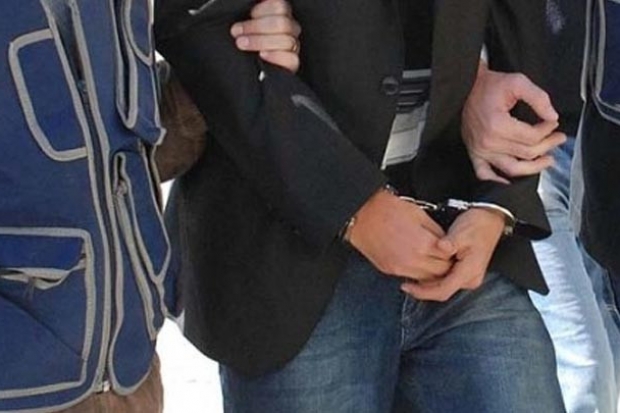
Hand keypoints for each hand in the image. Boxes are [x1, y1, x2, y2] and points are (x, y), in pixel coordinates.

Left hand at [230, 0, 300, 72]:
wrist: (249, 70)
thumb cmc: (246, 42)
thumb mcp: (247, 25)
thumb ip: (252, 15)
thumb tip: (251, 5)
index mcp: (281, 16)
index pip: (281, 7)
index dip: (263, 10)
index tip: (249, 15)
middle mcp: (290, 30)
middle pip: (282, 23)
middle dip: (256, 27)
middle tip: (237, 32)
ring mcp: (293, 47)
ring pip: (287, 41)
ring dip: (260, 41)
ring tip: (243, 44)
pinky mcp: (292, 64)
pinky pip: (291, 59)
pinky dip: (275, 56)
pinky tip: (262, 55)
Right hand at [348, 190, 455, 282]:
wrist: (361, 215)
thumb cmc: (388, 209)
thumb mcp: (419, 214)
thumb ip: (436, 232)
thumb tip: (446, 243)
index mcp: (423, 244)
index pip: (448, 259)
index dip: (453, 255)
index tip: (454, 251)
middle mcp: (412, 260)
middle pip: (440, 272)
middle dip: (445, 265)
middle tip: (446, 257)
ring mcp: (399, 268)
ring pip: (426, 279)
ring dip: (432, 272)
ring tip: (432, 259)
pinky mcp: (389, 270)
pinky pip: (410, 276)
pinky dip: (417, 272)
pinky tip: (417, 261)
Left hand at [400, 208, 503, 301]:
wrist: (490, 220)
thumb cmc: (477, 225)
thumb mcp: (462, 232)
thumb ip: (450, 243)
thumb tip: (440, 247)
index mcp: (469, 272)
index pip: (443, 290)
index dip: (423, 292)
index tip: (407, 286)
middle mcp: (470, 278)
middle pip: (442, 291)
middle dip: (423, 289)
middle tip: (405, 283)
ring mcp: (468, 276)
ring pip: (443, 287)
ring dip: (427, 284)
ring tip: (410, 277)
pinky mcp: (464, 272)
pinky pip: (446, 280)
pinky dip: (433, 278)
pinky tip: (422, 270)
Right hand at [462, 62, 565, 182]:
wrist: (465, 89)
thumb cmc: (489, 86)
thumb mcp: (517, 82)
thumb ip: (539, 98)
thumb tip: (552, 117)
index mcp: (498, 124)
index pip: (532, 137)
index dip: (548, 130)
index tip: (553, 122)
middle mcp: (488, 142)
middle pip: (526, 153)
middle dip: (547, 145)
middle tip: (558, 138)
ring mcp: (480, 150)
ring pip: (512, 168)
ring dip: (533, 167)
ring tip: (547, 161)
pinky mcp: (474, 153)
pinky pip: (485, 175)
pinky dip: (498, 181)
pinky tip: (511, 181)